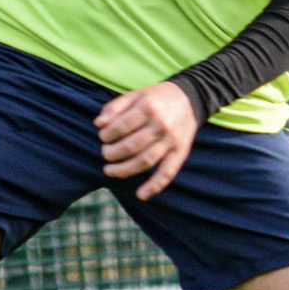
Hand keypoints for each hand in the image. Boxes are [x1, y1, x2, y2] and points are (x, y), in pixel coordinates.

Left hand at [95, 81, 197, 200]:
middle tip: (105, 153)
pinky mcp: (180, 152)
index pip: (122, 126)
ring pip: (145, 161)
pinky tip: (141, 194)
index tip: (103, 137)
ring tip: (110, 170)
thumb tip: (99, 123)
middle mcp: (161, 125)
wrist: (190, 98)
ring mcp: (172, 140)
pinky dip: (155, 186)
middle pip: (131, 146)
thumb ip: (115, 107)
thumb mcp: (136, 95)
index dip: (108, 135)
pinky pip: (168, 172)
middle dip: (112, 153)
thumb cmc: (157, 98)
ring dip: (124, 170)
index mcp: (149, 107)